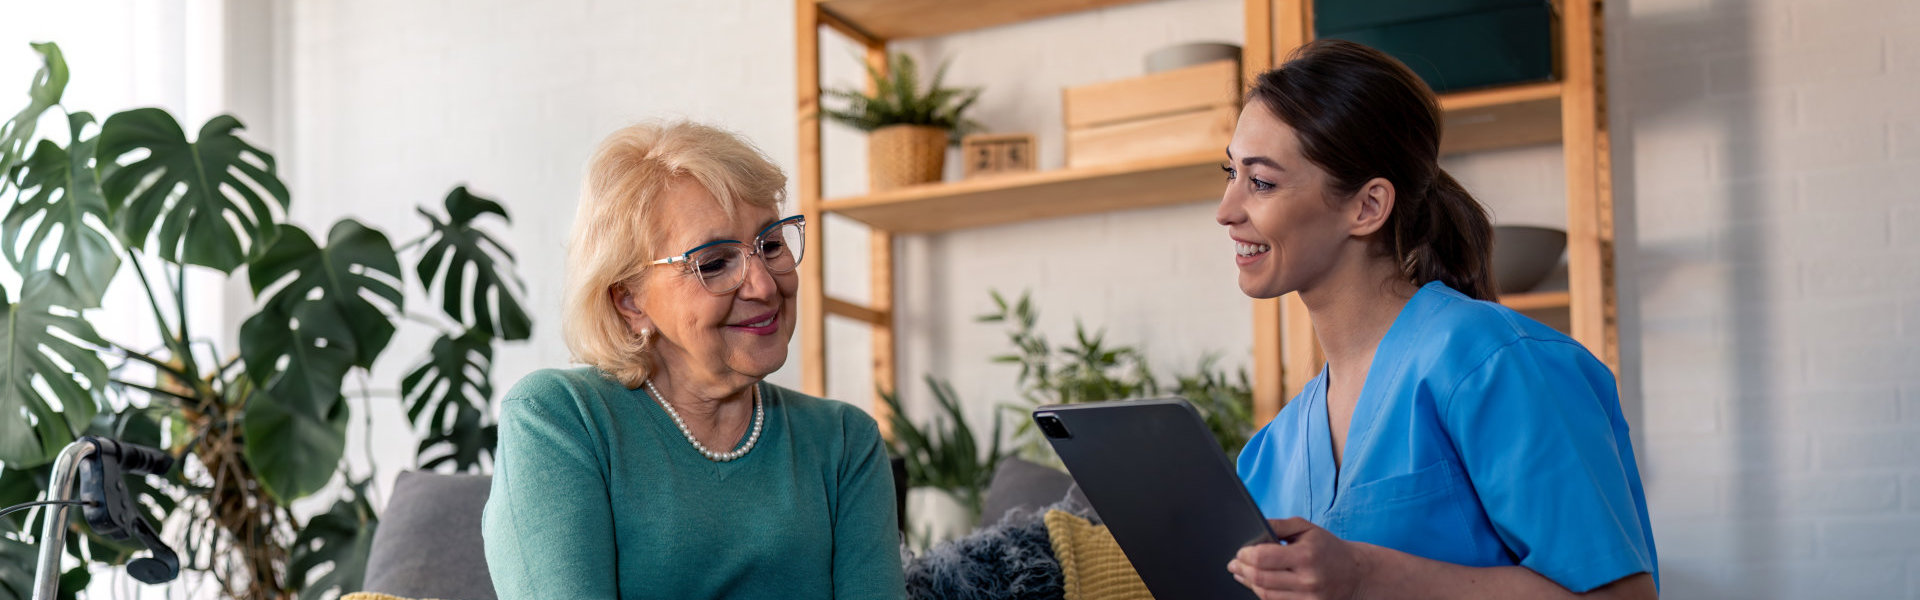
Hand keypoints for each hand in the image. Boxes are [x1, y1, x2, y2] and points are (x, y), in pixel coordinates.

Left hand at [1227, 517, 1374, 599]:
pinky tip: (1257, 584)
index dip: (1245, 555)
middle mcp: (1307, 580)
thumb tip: (1255, 526)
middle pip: (1261, 579)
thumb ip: (1279, 525)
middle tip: (1233, 564)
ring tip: (1241, 573)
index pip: (1264, 558)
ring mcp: (1308, 598)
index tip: (1239, 552)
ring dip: (1248, 583)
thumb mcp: (1307, 528)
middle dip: (1242, 570)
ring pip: (1266, 594)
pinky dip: (1262, 593)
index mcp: (1306, 556)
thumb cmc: (1328, 548)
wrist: (1356, 574)